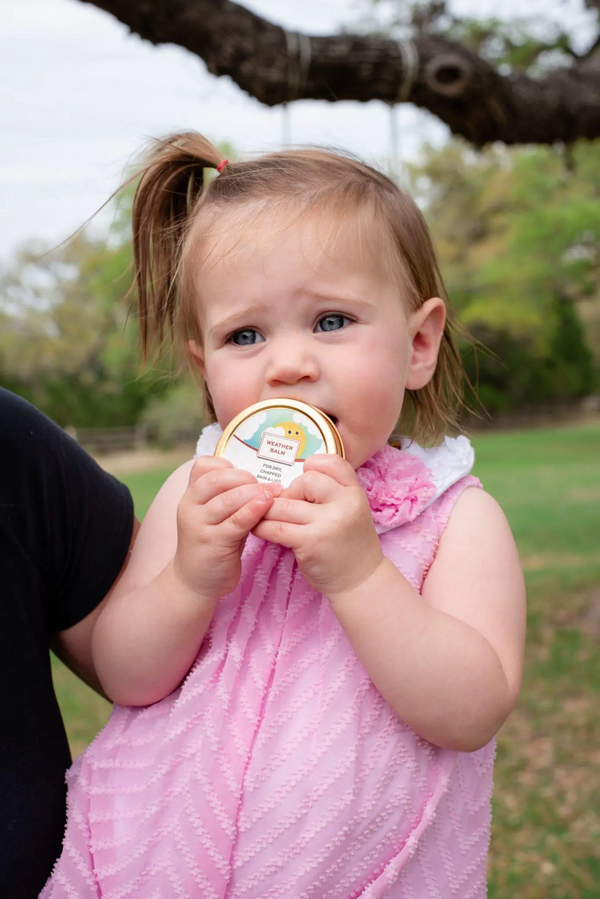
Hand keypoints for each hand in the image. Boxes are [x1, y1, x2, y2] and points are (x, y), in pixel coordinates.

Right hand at [173, 456, 280, 601]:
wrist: (194, 581)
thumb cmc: (213, 542)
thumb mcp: (216, 515)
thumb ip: (229, 496)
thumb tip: (262, 478)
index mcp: (191, 495)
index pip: (204, 466)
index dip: (228, 466)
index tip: (247, 474)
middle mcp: (190, 506)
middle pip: (217, 479)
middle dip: (245, 477)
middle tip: (267, 483)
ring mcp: (199, 525)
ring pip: (228, 499)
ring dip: (255, 492)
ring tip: (275, 491)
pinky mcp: (213, 543)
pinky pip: (236, 522)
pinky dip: (253, 510)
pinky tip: (267, 504)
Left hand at [252, 455, 383, 595]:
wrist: (360, 580)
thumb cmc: (350, 542)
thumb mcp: (352, 510)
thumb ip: (332, 492)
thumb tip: (292, 479)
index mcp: (355, 492)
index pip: (331, 462)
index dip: (313, 467)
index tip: (304, 481)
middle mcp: (344, 504)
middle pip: (304, 481)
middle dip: (288, 492)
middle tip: (286, 507)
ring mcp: (327, 523)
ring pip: (284, 505)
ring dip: (267, 510)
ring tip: (261, 515)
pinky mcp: (309, 543)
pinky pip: (276, 528)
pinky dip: (262, 527)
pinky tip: (259, 529)